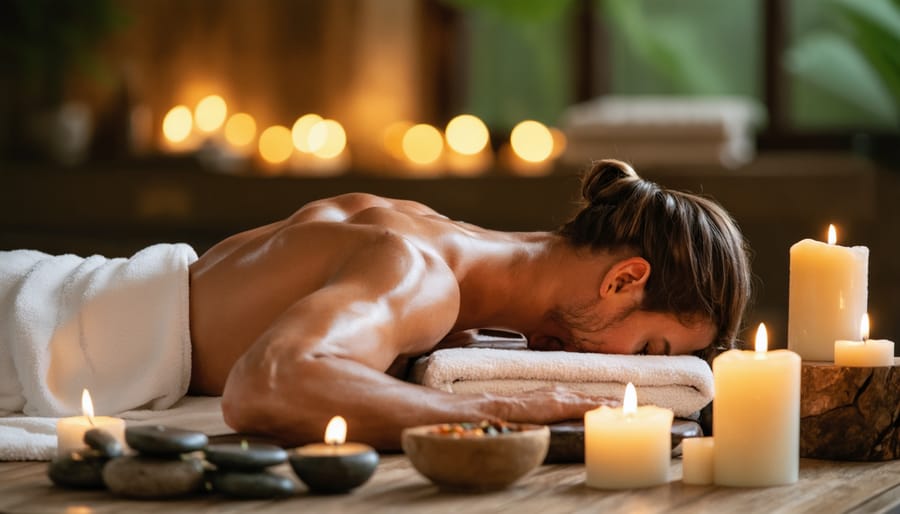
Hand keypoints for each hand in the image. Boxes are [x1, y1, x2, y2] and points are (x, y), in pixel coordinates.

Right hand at [491, 386, 619, 424]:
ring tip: (629, 408)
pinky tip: (613, 410)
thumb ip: (546, 417)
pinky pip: (584, 406)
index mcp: (554, 395)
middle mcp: (560, 392)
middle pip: (590, 397)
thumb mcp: (533, 414)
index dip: (600, 401)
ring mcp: (560, 397)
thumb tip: (552, 427)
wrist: (497, 408)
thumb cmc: (511, 415)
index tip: (617, 405)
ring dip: (610, 403)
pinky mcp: (559, 405)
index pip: (582, 398)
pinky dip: (599, 406)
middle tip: (631, 405)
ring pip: (591, 399)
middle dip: (610, 401)